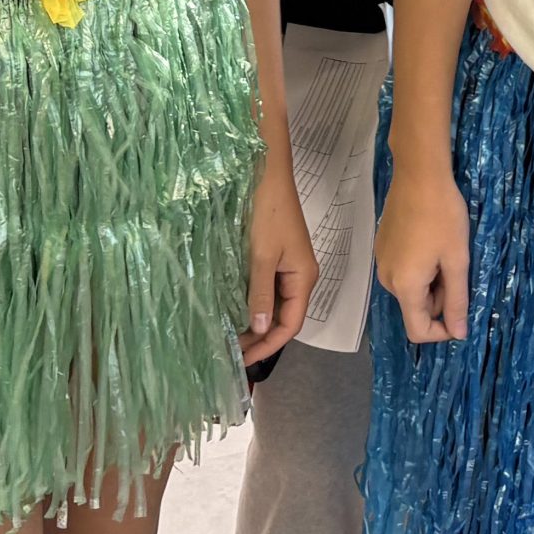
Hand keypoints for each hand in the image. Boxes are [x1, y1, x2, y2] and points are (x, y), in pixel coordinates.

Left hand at [240, 165, 318, 362]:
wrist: (267, 173)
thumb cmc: (268, 212)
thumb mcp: (262, 255)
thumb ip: (260, 293)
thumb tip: (260, 330)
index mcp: (303, 278)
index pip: (291, 324)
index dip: (269, 344)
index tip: (244, 359)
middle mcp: (300, 276)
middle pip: (284, 317)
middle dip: (261, 337)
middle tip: (231, 352)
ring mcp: (288, 266)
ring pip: (274, 305)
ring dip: (256, 322)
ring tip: (230, 337)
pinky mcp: (276, 257)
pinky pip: (268, 290)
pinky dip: (253, 304)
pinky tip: (235, 311)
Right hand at [375, 159, 469, 343]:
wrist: (418, 174)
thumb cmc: (443, 216)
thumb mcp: (457, 260)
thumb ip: (457, 300)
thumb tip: (458, 334)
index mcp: (404, 286)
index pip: (417, 331)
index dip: (442, 331)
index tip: (462, 313)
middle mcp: (386, 279)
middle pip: (415, 308)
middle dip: (440, 298)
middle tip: (458, 267)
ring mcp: (381, 261)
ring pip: (411, 289)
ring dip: (432, 282)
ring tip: (447, 252)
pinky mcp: (382, 246)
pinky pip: (403, 271)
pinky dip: (421, 268)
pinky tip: (433, 242)